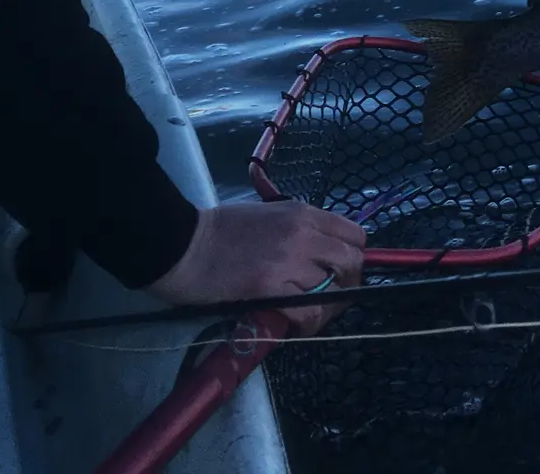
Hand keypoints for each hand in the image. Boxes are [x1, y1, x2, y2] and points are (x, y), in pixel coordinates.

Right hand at [146, 200, 365, 336]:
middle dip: (348, 284)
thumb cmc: (220, 230)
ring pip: (334, 291)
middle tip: (329, 298)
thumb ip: (299, 231)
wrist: (183, 244)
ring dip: (326, 308)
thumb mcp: (269, 216)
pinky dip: (308, 324)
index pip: (355, 234)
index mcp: (303, 213)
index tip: (341, 271)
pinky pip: (309, 312)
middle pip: (353, 263)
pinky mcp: (271, 288)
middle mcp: (304, 234)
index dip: (353, 257)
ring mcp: (289, 261)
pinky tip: (295, 325)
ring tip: (309, 316)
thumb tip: (321, 255)